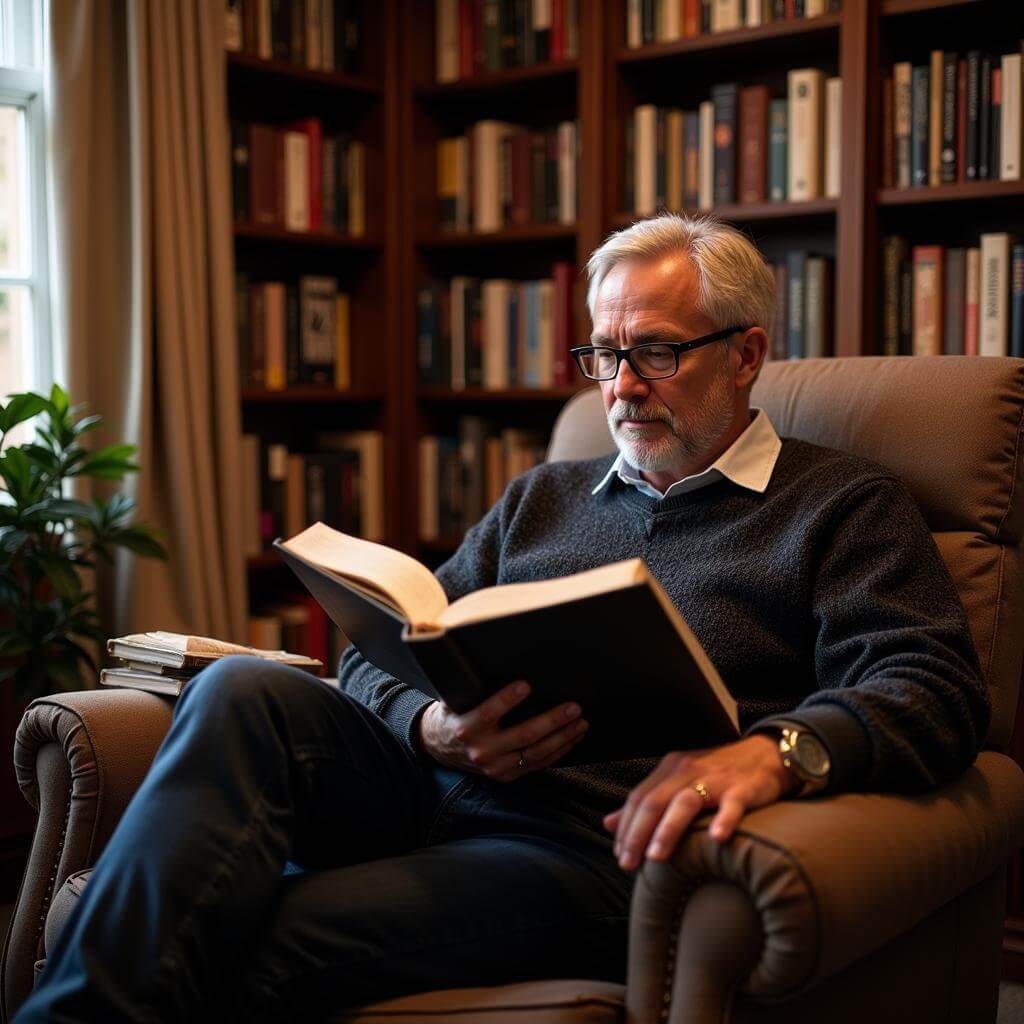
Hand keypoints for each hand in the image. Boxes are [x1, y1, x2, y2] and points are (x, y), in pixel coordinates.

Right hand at [417, 679, 588, 781]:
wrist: (439, 747)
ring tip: (581, 722)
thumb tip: (502, 663)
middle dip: (552, 720)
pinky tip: (572, 738)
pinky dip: (558, 751)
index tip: (526, 684)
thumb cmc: (454, 713)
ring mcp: (495, 767)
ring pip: (536, 753)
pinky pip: (537, 764)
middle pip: (523, 735)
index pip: (489, 712)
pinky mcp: (506, 776)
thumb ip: (474, 689)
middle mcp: (481, 750)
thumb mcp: (455, 699)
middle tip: (574, 707)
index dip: (507, 699)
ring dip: (563, 737)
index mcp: (466, 727)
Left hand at [603, 734, 800, 870]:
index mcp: (670, 770)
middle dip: (638, 833)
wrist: (765, 755)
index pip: (639, 798)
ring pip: (685, 802)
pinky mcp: (743, 788)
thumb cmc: (717, 775)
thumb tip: (608, 824)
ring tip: (656, 857)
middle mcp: (687, 771)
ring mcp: (715, 779)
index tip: (619, 855)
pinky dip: (724, 819)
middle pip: (655, 801)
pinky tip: (717, 838)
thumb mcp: (677, 782)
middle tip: (628, 863)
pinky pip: (732, 803)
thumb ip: (645, 803)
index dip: (626, 826)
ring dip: (668, 829)